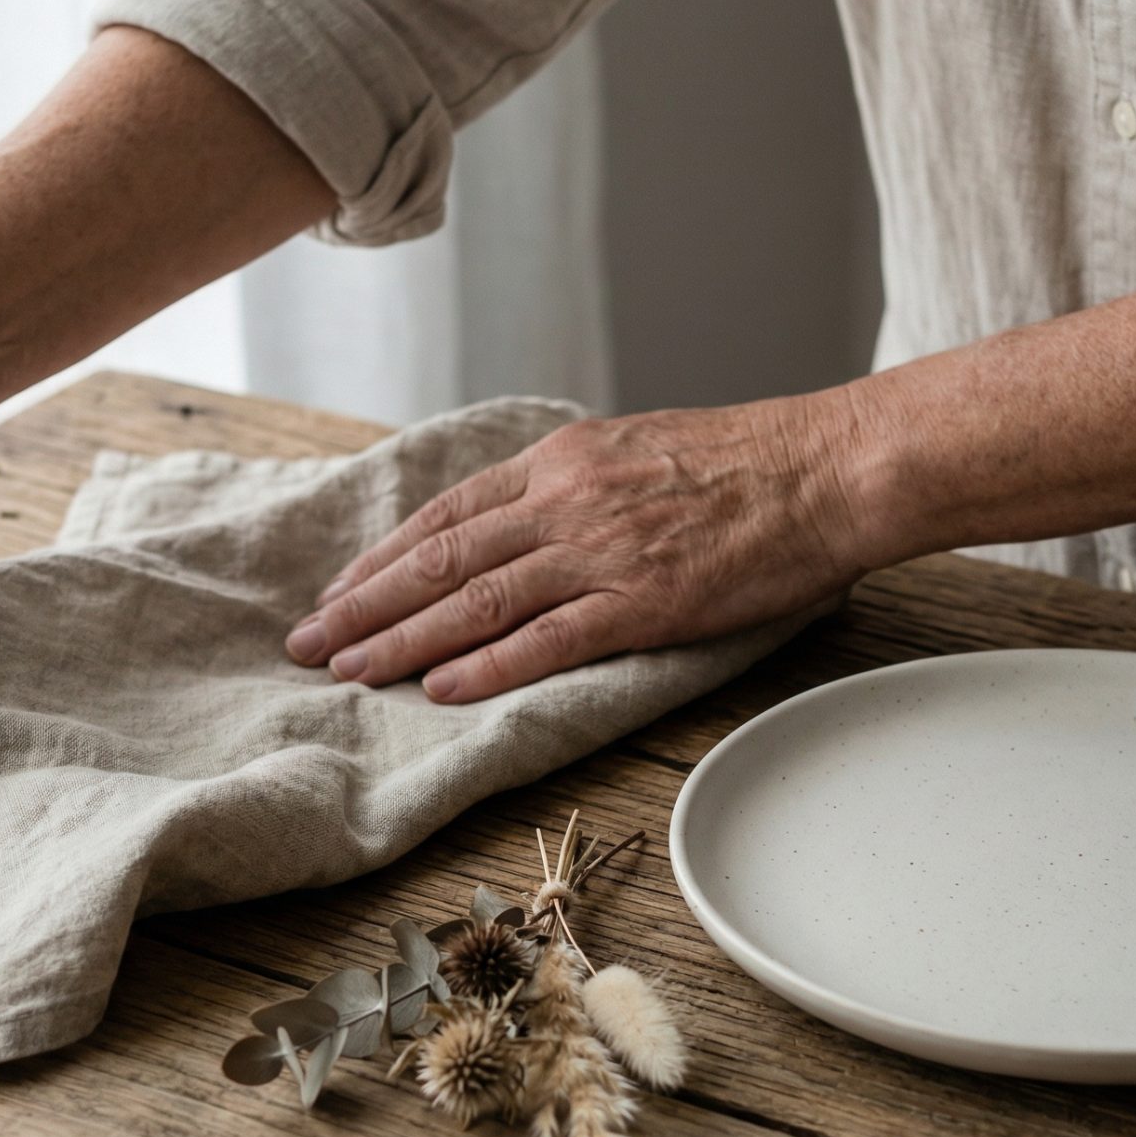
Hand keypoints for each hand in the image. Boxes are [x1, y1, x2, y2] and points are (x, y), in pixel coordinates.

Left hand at [284, 399, 869, 702]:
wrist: (826, 469)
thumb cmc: (749, 462)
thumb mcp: (639, 447)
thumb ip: (578, 483)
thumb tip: (531, 519)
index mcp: (562, 460)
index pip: (448, 514)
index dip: (384, 558)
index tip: (339, 592)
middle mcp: (566, 500)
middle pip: (441, 558)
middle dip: (366, 604)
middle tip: (309, 643)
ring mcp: (601, 551)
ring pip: (476, 600)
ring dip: (403, 640)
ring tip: (350, 671)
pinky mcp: (642, 600)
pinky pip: (547, 638)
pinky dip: (487, 665)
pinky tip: (439, 689)